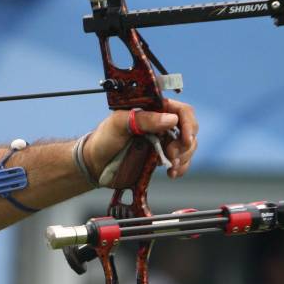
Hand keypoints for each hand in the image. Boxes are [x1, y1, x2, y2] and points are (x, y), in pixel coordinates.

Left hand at [83, 98, 197, 182]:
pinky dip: (181, 168)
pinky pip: (181, 161)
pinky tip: (173, 173)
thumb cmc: (103, 139)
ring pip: (187, 147)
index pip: (181, 110)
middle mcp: (161, 124)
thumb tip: (171, 119)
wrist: (95, 164)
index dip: (188, 123)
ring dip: (184, 157)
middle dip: (185, 144)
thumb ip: (143, 119)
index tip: (186, 138)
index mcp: (153, 110)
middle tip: (172, 155)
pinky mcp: (161, 157)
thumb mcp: (118, 124)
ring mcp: (163, 141)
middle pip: (188, 130)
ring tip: (172, 167)